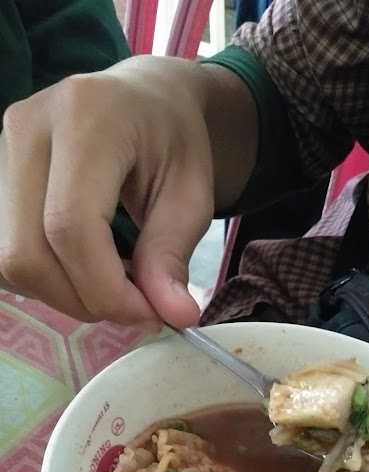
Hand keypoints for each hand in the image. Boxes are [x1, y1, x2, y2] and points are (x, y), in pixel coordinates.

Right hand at [0, 57, 216, 327]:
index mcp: (86, 118)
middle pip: (26, 252)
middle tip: (132, 306)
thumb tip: (174, 317)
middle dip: (82, 300)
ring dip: (61, 295)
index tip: (148, 313)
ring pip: (7, 262)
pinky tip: (80, 270)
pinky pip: (1, 257)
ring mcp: (1, 151)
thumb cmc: (173, 142)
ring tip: (109, 283)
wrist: (143, 100)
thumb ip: (173, 255)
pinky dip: (43, 281)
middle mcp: (28, 127)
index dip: (105, 288)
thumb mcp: (192, 195)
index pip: (70, 226)